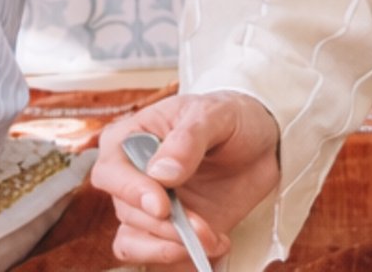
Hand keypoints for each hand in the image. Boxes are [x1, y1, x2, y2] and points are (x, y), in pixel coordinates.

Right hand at [91, 91, 281, 267]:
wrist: (260, 145)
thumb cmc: (230, 117)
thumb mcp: (215, 115)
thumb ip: (188, 139)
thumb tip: (160, 173)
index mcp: (133, 135)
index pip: (111, 169)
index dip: (130, 191)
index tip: (161, 206)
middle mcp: (132, 174)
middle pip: (127, 211)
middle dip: (164, 226)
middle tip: (202, 227)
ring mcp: (146, 206)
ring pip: (134, 240)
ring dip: (171, 246)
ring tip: (211, 238)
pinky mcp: (165, 231)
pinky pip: (152, 256)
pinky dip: (178, 258)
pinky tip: (213, 245)